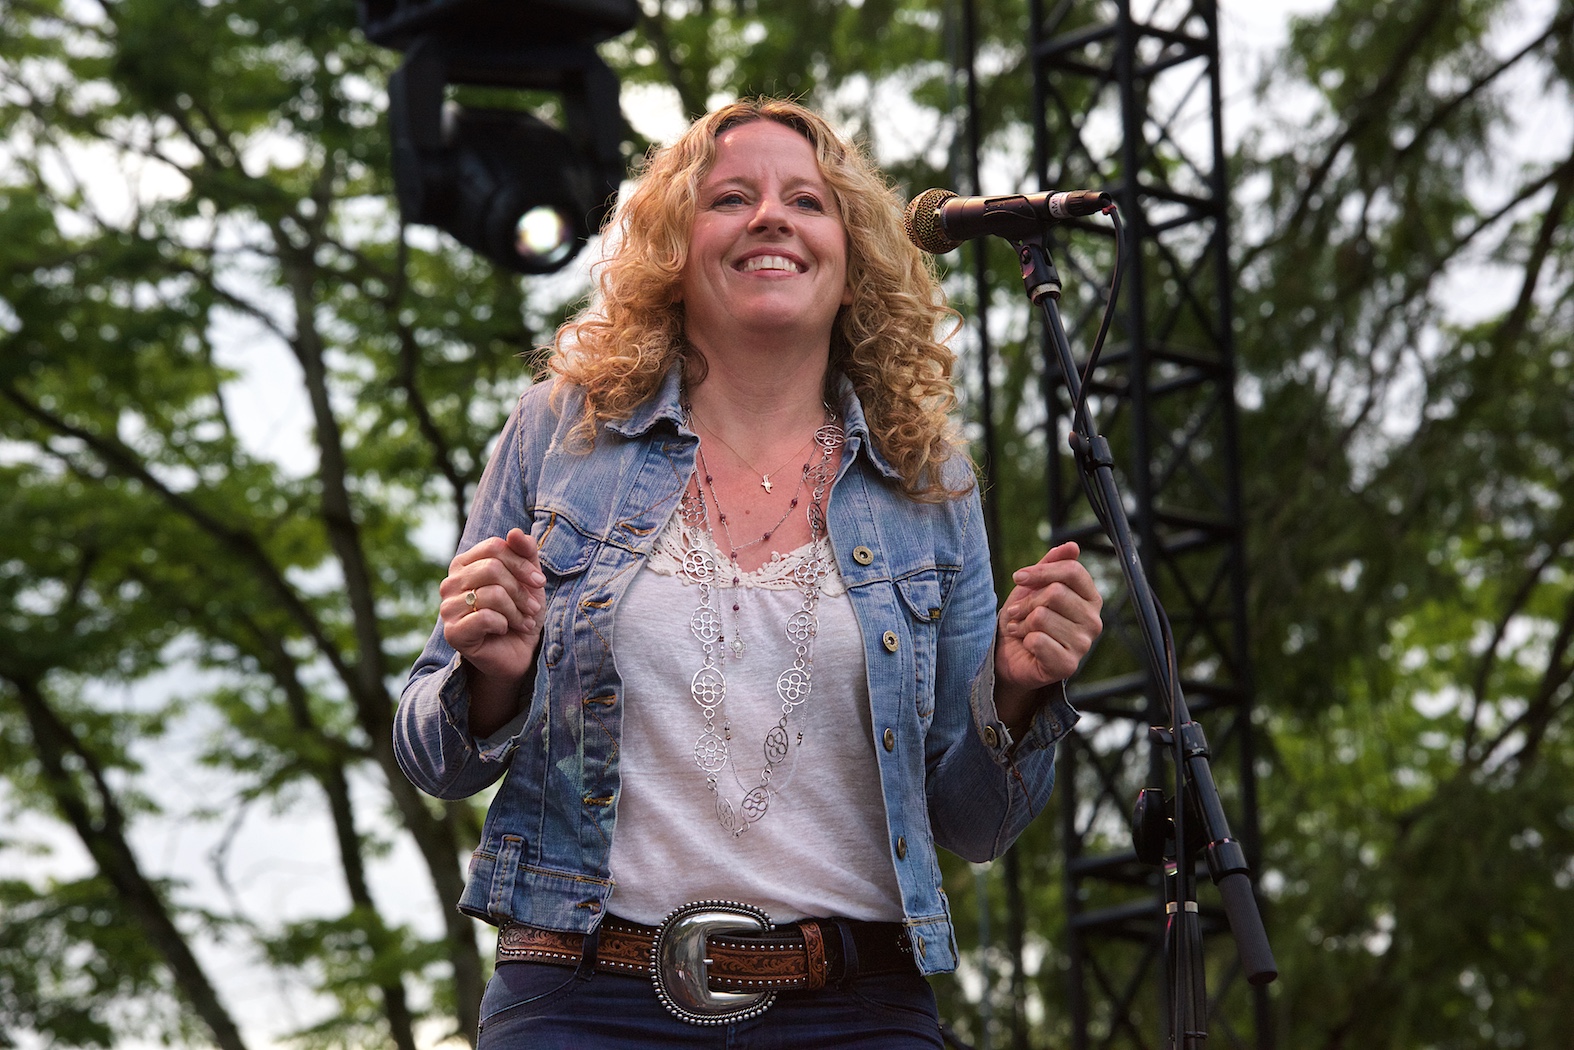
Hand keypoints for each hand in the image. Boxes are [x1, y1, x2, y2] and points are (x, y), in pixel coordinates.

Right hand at [440, 528, 545, 690]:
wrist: (517, 653)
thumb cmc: (521, 611)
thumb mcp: (529, 579)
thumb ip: (525, 552)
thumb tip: (514, 532)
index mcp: (464, 564)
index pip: (495, 547)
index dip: (522, 563)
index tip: (539, 582)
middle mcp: (450, 583)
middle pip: (493, 569)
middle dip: (521, 590)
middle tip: (533, 608)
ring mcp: (447, 608)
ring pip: (492, 594)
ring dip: (516, 610)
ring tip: (522, 621)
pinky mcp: (453, 633)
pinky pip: (485, 617)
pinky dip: (504, 624)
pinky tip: (504, 630)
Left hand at [995, 542, 1102, 714]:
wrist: (1009, 654)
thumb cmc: (1024, 617)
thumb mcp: (1033, 586)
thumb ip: (1051, 565)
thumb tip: (1072, 546)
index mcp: (1089, 598)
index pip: (1072, 571)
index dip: (1041, 571)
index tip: (1018, 576)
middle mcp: (1093, 621)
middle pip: (1056, 593)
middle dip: (1027, 602)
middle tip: (1018, 613)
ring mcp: (1083, 644)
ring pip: (1042, 616)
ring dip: (1023, 623)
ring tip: (1022, 629)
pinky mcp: (1068, 665)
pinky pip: (1038, 640)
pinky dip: (1024, 640)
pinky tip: (1027, 645)